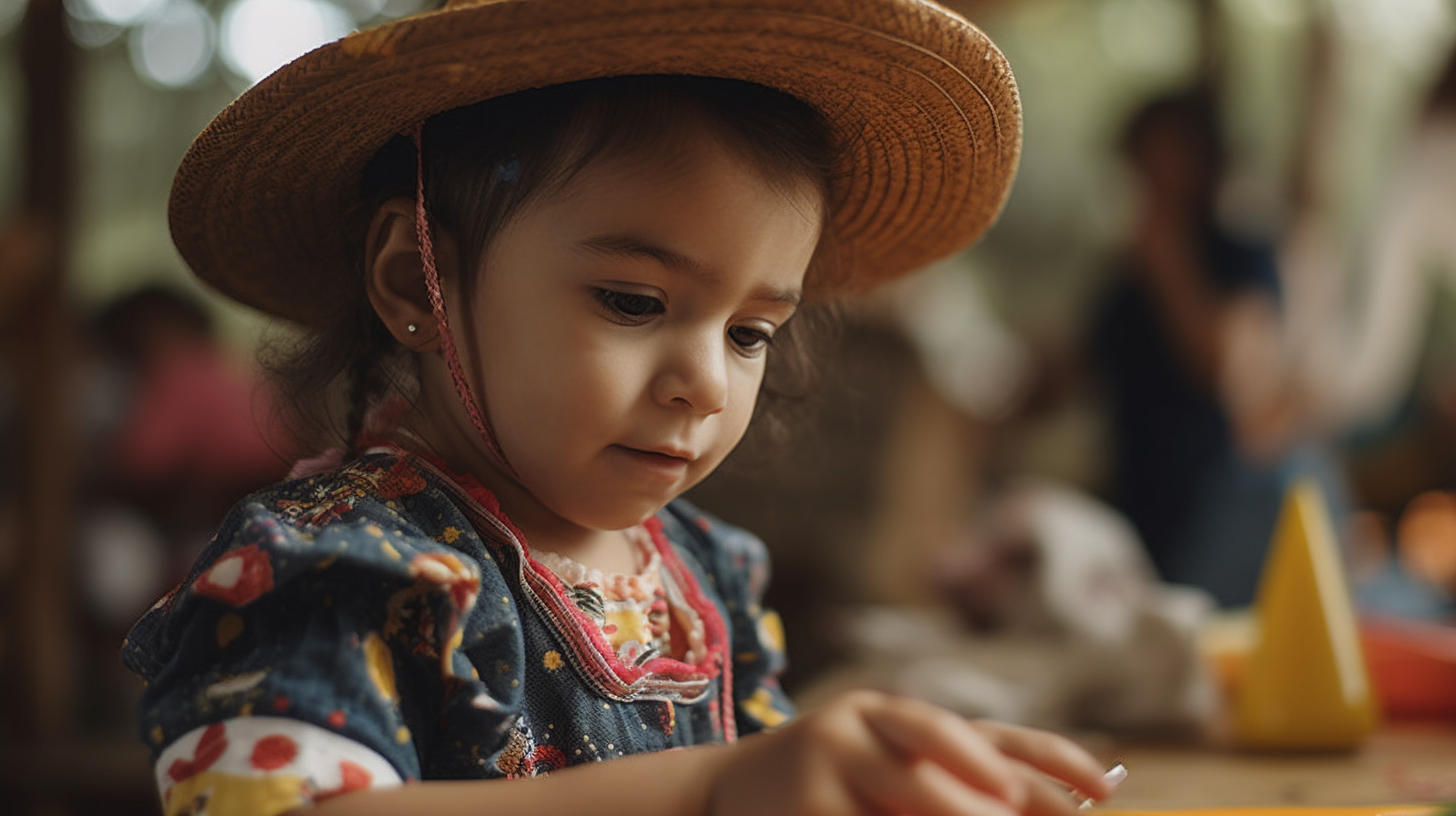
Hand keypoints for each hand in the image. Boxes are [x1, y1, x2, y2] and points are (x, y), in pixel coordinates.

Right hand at [706, 689, 1112, 815]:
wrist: (722, 794)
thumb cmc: (829, 791)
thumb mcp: (889, 777)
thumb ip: (958, 786)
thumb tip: (1057, 807)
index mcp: (894, 715)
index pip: (984, 731)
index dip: (1049, 756)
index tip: (1104, 786)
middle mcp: (864, 725)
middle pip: (950, 759)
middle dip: (1006, 797)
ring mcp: (831, 763)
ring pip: (915, 792)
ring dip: (961, 815)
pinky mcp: (808, 806)